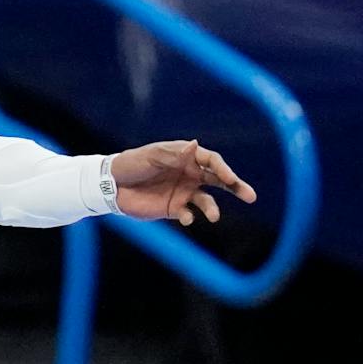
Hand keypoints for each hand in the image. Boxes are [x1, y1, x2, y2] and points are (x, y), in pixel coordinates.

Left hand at [111, 139, 257, 225]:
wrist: (110, 184)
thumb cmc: (131, 164)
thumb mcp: (150, 156)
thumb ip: (173, 154)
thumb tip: (195, 145)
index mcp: (186, 158)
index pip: (212, 162)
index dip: (223, 169)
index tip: (229, 179)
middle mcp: (189, 175)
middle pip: (219, 181)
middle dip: (236, 187)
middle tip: (251, 196)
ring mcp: (183, 192)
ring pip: (207, 201)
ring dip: (212, 209)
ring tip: (214, 217)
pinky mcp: (173, 208)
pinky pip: (188, 214)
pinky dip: (190, 217)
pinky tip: (187, 218)